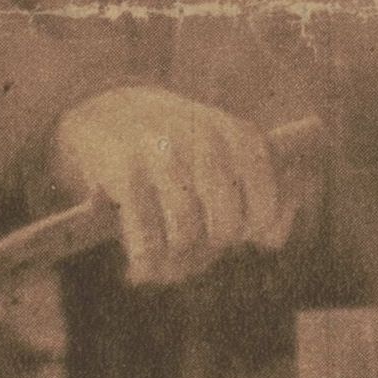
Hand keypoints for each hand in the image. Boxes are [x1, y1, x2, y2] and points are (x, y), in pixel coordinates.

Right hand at [49, 86, 290, 285]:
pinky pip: (148, 239)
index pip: (265, 205)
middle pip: (225, 227)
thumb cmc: (176, 145)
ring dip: (174, 259)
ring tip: (166, 260)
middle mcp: (205, 140)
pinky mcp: (127, 171)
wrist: (103, 110)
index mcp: (238, 135)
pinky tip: (140, 267)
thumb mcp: (226, 152)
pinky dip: (146, 262)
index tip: (237, 229)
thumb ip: (264, 189)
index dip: (251, 229)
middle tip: (194, 245)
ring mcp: (165, 154)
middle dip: (211, 246)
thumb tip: (274, 238)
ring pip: (186, 235)